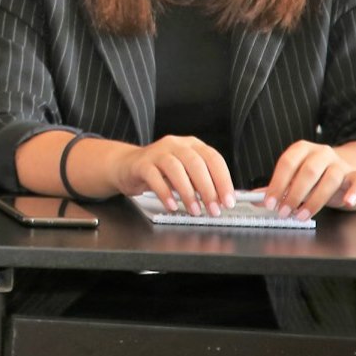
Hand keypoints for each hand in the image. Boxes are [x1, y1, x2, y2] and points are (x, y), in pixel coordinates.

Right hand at [107, 135, 233, 215]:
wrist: (127, 166)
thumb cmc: (161, 172)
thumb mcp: (185, 174)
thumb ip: (200, 183)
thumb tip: (220, 200)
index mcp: (192, 145)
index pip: (213, 159)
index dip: (223, 180)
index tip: (228, 201)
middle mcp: (176, 145)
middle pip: (196, 163)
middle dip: (208, 189)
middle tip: (213, 209)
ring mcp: (157, 152)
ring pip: (176, 169)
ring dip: (188, 193)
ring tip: (194, 210)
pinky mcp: (141, 163)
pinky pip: (154, 177)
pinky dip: (165, 193)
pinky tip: (172, 205)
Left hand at [262, 141, 355, 217]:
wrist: (346, 174)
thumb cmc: (315, 178)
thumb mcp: (296, 179)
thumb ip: (278, 187)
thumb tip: (255, 199)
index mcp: (302, 149)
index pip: (287, 163)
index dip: (277, 183)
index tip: (269, 202)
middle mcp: (322, 152)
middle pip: (308, 171)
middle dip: (293, 194)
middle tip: (284, 212)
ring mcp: (341, 163)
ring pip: (330, 179)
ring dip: (314, 200)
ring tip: (302, 216)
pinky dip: (354, 191)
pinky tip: (347, 202)